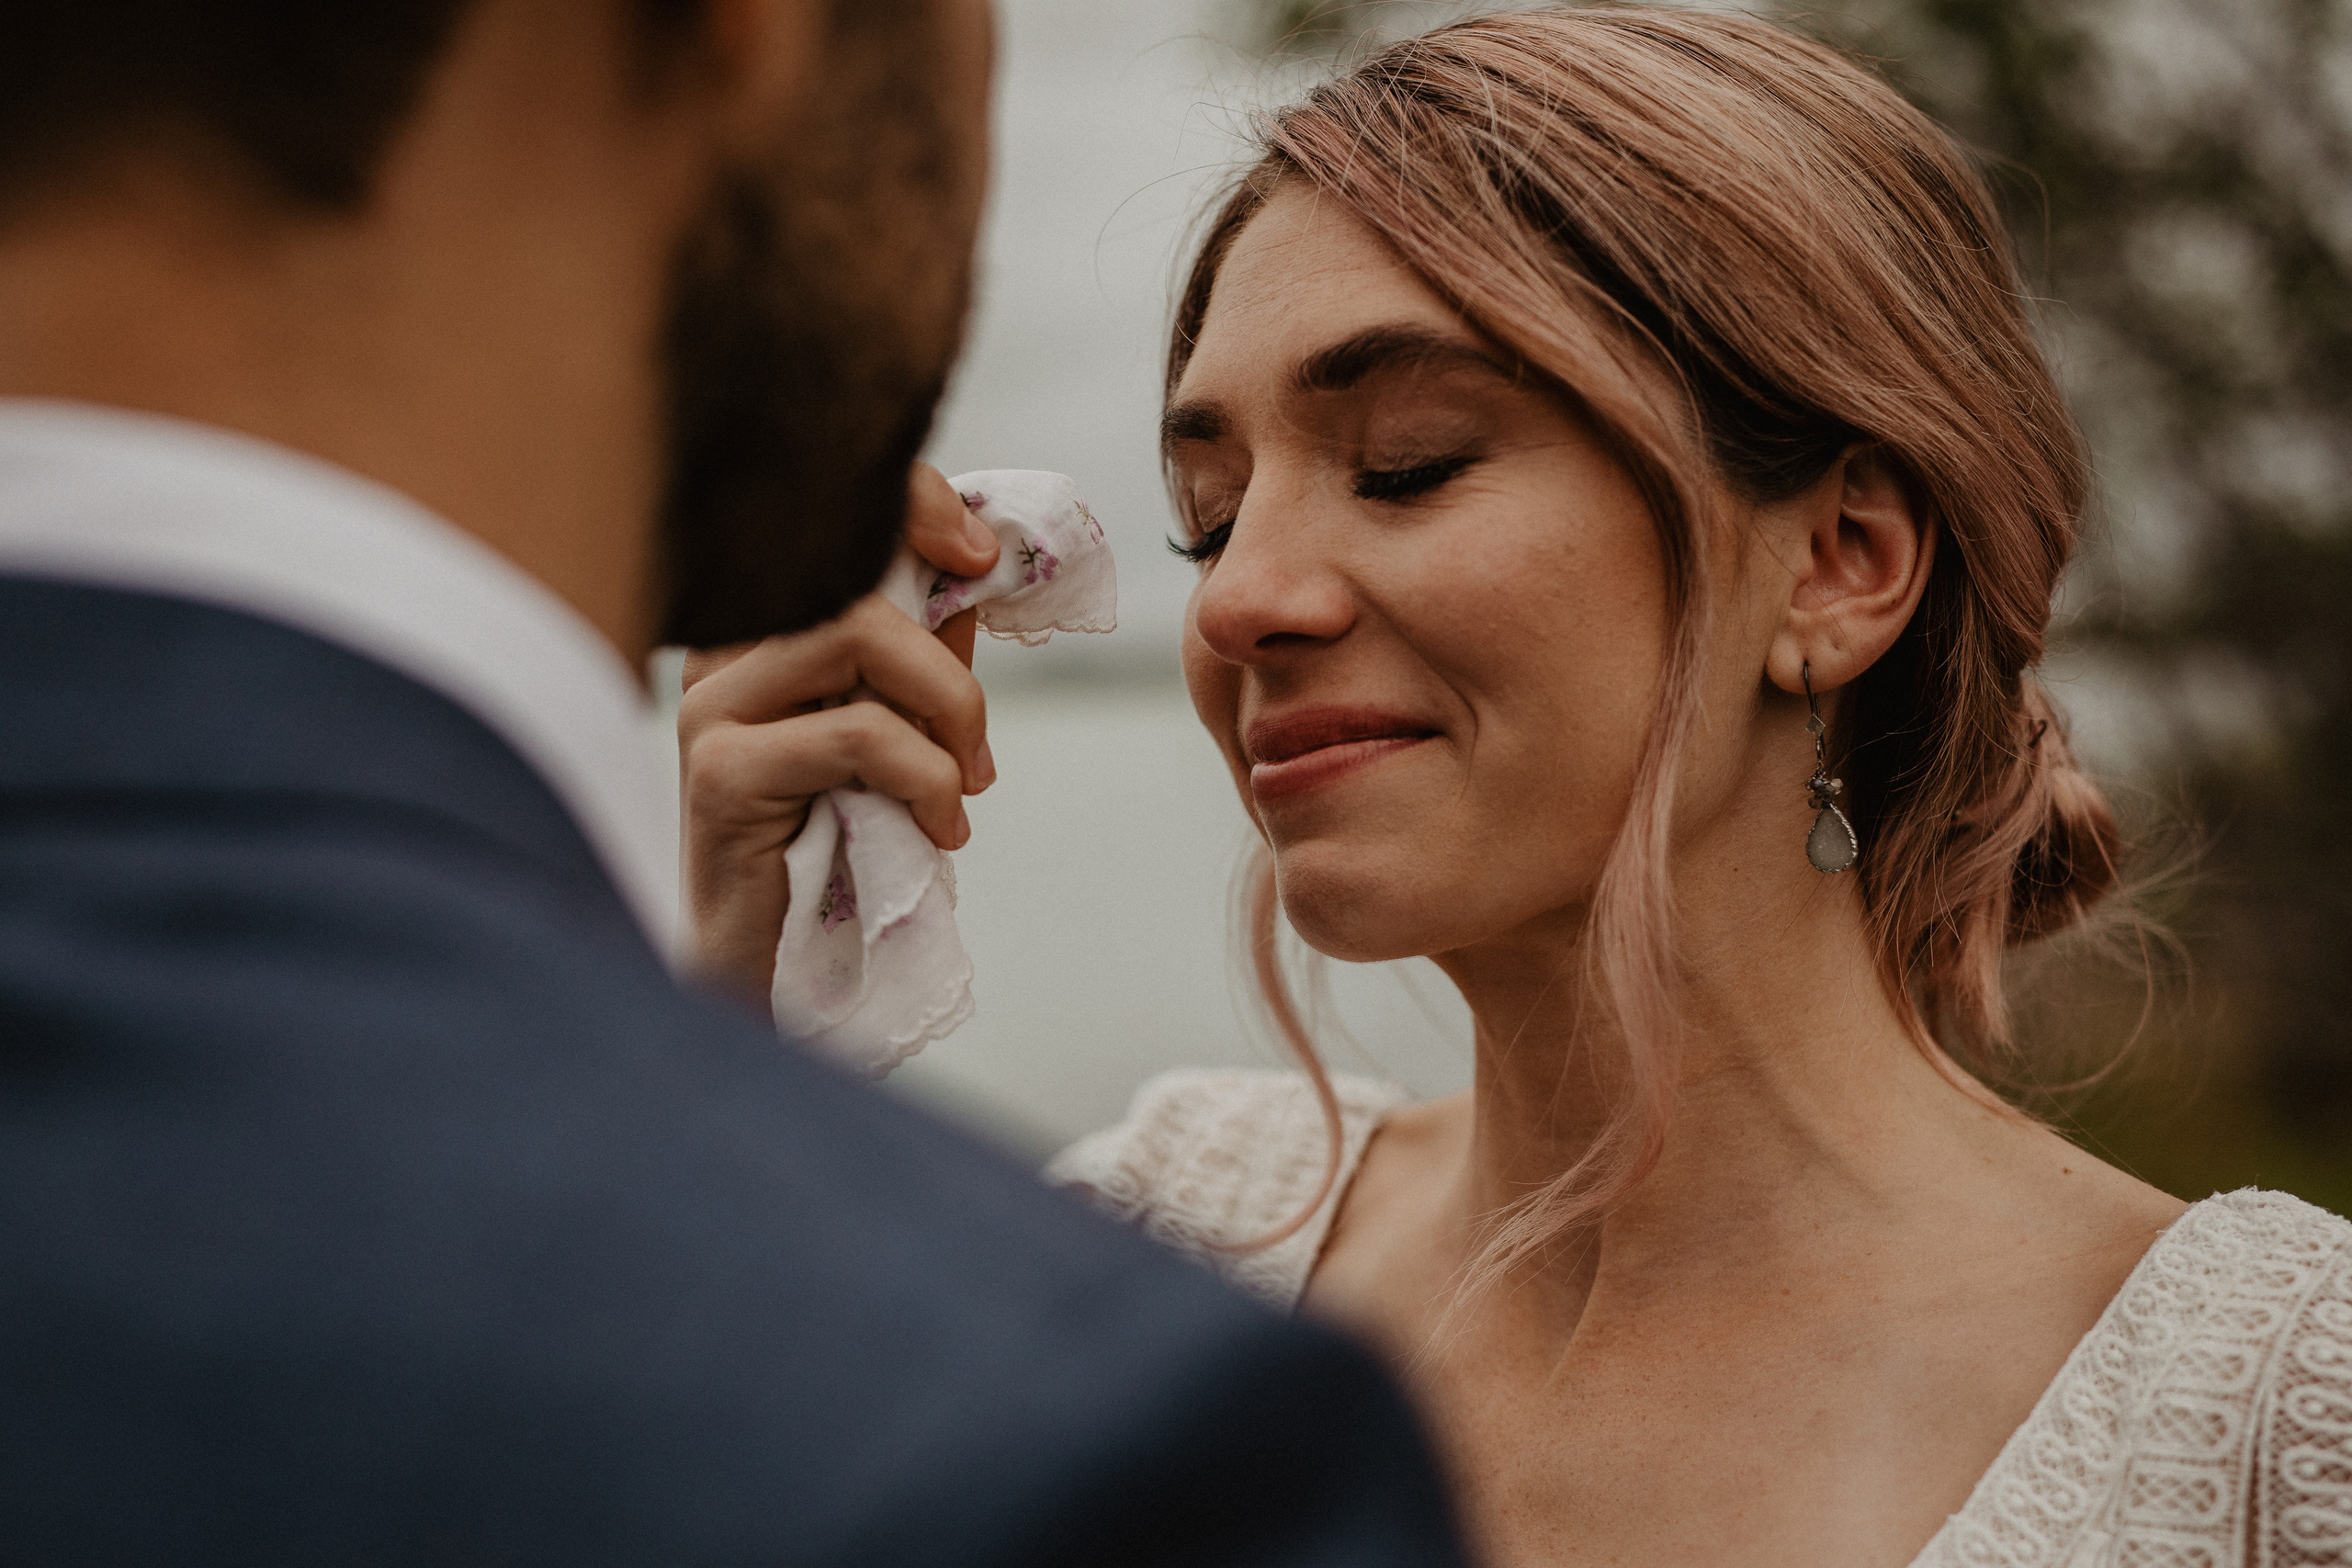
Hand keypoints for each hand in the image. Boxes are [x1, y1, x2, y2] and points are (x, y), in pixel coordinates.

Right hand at [679, 463, 1000, 1012]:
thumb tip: (972, 570)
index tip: (978, 553)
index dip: (907, 502)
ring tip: (963, 786)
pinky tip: (939, 827)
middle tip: (978, 744)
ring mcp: (711, 707)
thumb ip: (921, 653)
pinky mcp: (721, 773)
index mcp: (758, 629)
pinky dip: (924, 776)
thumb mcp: (896, 733)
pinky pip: (856, 734)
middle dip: (945, 657)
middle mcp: (722, 653)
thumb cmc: (831, 848)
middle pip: (852, 577)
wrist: (772, 969)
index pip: (821, 517)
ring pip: (856, 636)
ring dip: (946, 710)